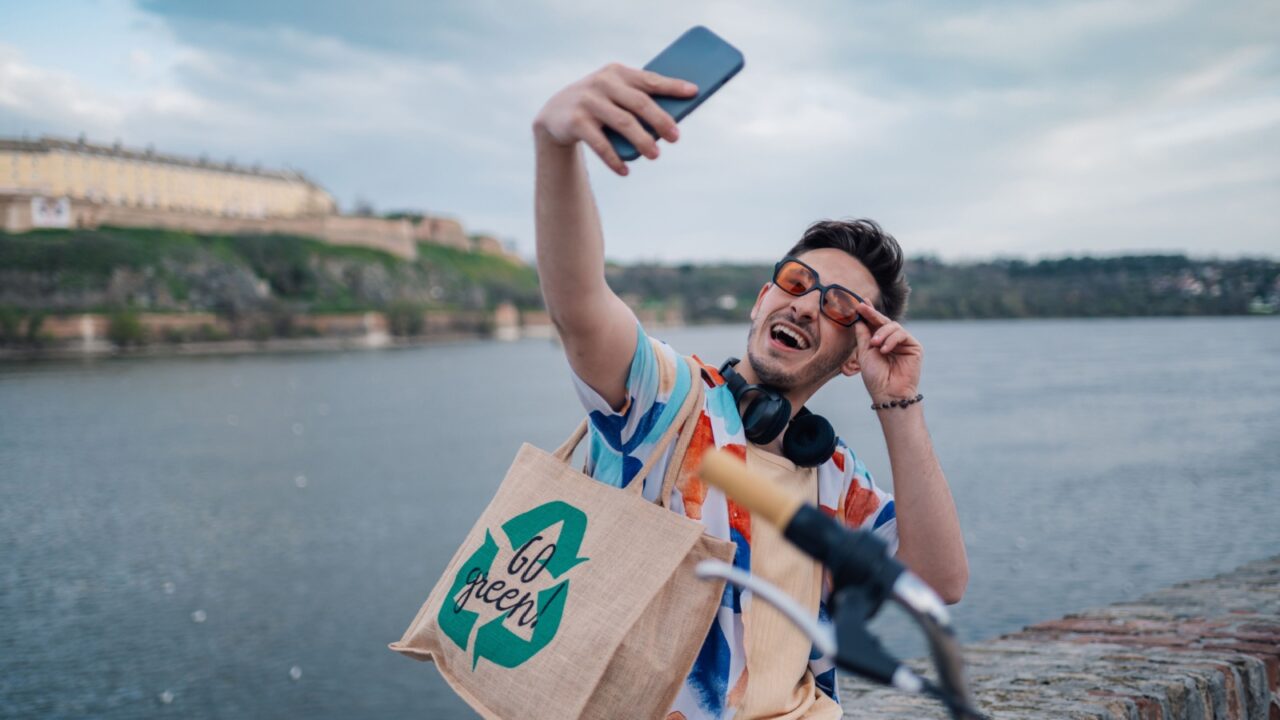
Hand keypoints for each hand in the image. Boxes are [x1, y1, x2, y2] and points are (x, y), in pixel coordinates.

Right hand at [532, 63, 697, 175]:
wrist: (555, 114)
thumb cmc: (599, 105)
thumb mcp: (615, 97)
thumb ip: (637, 103)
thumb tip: (670, 124)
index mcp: (617, 72)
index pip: (649, 79)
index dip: (672, 86)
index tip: (694, 92)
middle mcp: (602, 83)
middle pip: (639, 103)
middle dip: (660, 120)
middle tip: (676, 137)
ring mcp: (588, 102)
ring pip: (622, 123)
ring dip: (642, 140)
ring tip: (655, 155)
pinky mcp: (575, 122)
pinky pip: (600, 143)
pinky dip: (614, 159)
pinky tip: (626, 170)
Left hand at [852, 300, 922, 404]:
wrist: (888, 393)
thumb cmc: (875, 377)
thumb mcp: (865, 353)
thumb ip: (863, 335)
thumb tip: (859, 318)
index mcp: (880, 342)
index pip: (875, 324)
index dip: (869, 313)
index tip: (860, 303)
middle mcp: (893, 341)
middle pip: (884, 322)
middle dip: (873, 314)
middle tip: (862, 308)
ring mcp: (904, 343)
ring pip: (893, 326)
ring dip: (882, 332)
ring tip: (874, 344)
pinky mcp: (914, 347)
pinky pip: (902, 334)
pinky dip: (891, 340)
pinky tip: (884, 349)